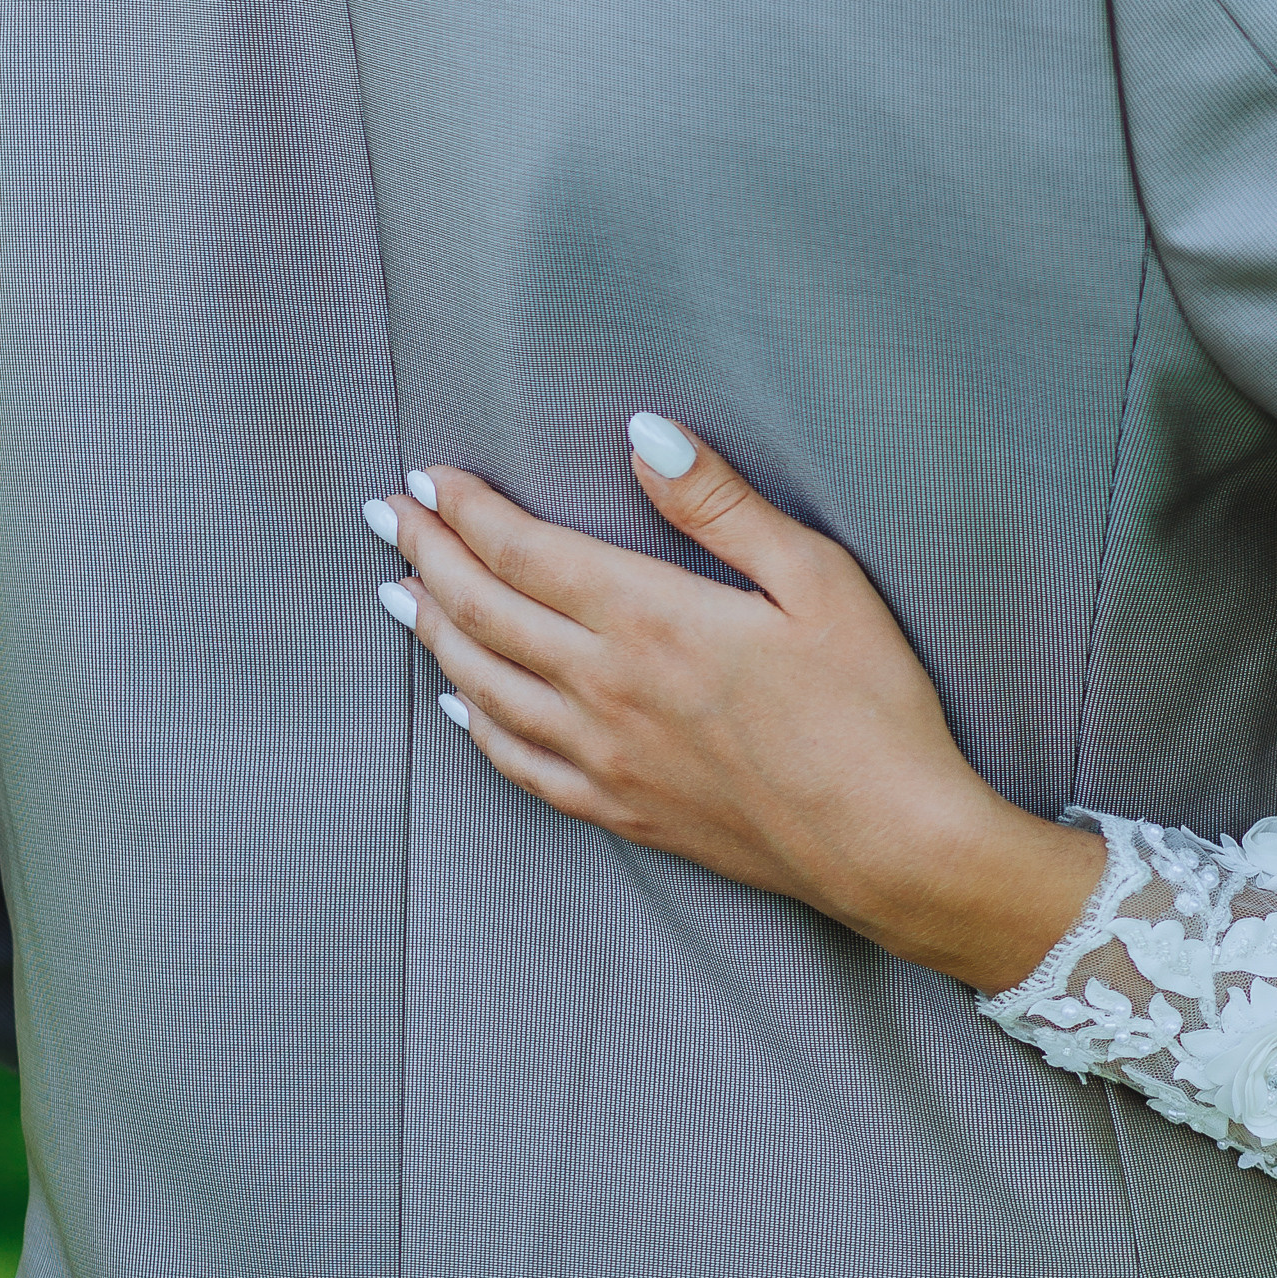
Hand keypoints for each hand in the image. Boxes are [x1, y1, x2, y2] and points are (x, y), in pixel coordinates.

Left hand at [365, 422, 1104, 994]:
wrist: (892, 845)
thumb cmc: (870, 703)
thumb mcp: (817, 578)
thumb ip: (719, 504)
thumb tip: (642, 432)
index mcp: (652, 620)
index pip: (527, 553)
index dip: (468, 512)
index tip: (428, 477)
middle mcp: (608, 691)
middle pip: (487, 613)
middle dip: (429, 556)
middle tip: (385, 516)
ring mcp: (609, 760)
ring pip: (487, 688)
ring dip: (434, 634)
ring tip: (398, 593)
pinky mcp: (626, 812)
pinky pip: (522, 767)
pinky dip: (477, 728)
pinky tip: (458, 707)